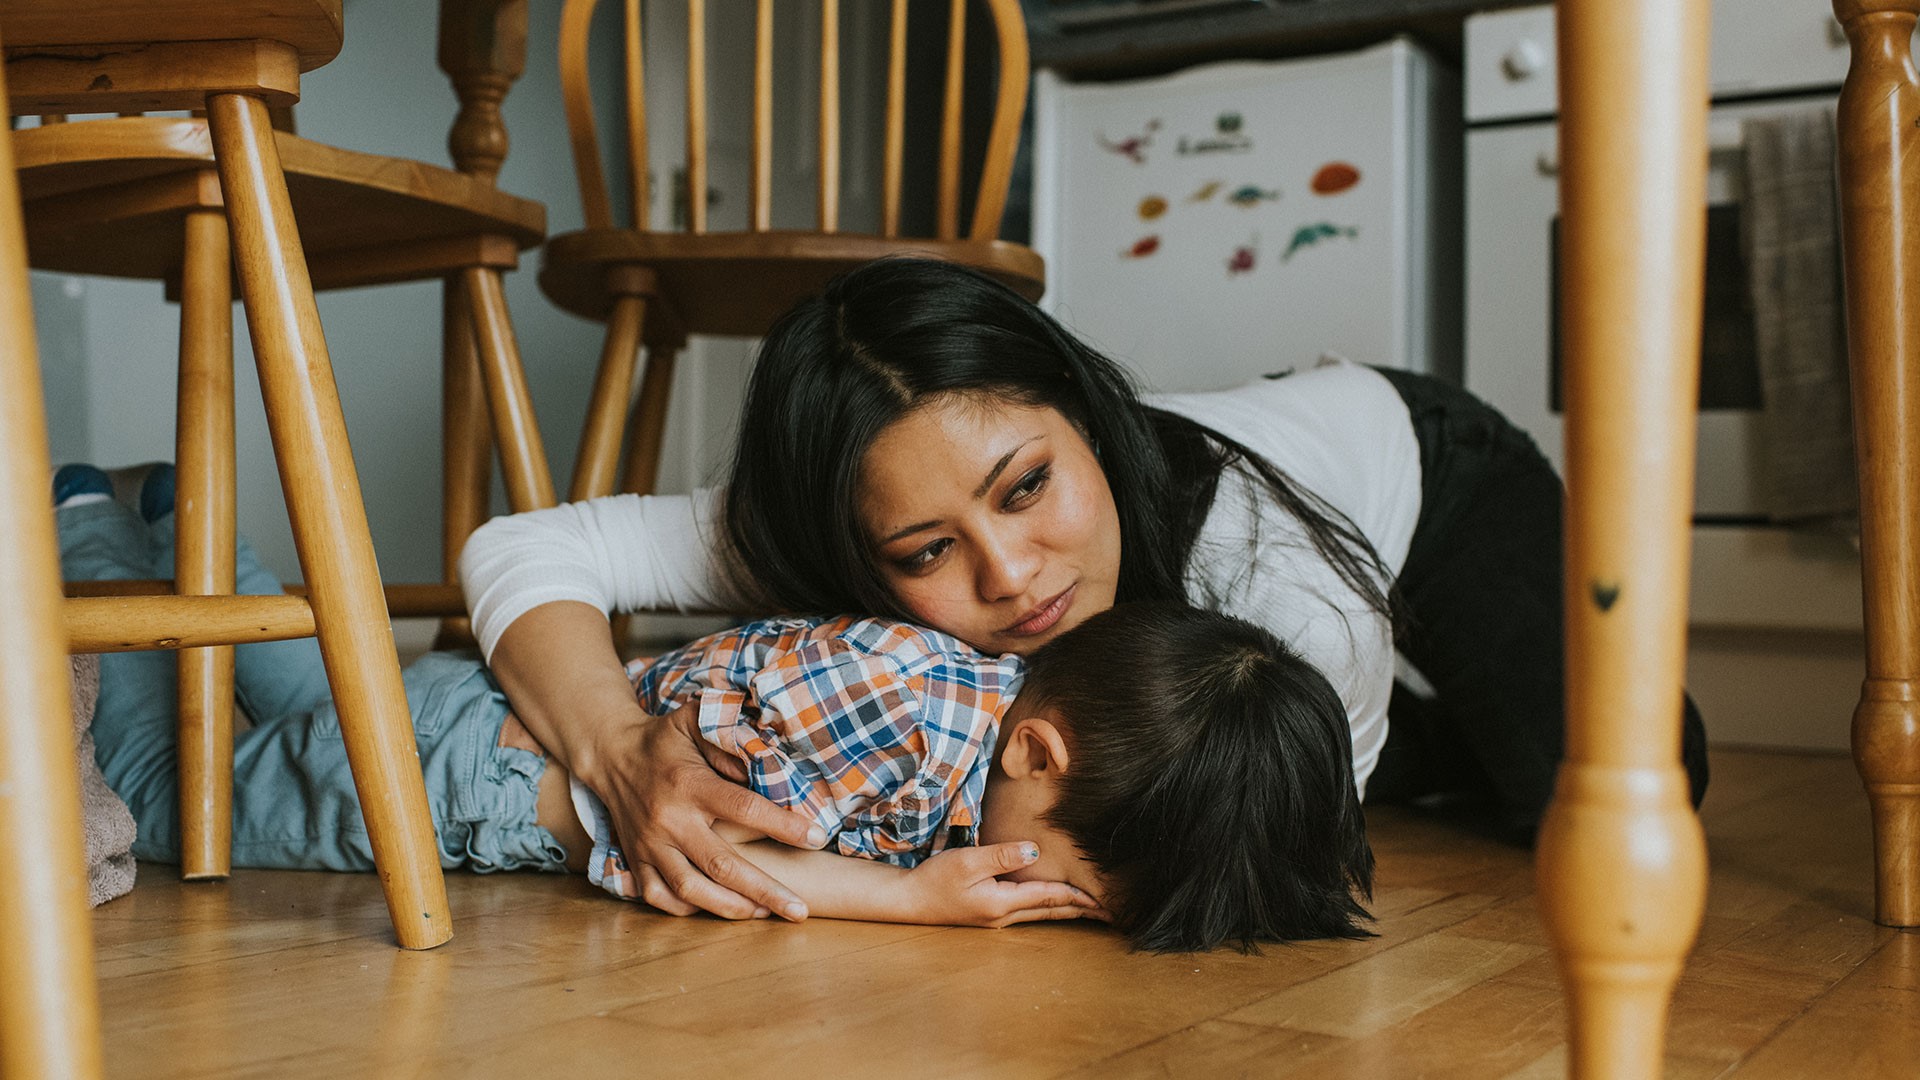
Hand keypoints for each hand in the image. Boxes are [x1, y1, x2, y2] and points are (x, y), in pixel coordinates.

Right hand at [589, 702, 827, 921]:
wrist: (610, 755)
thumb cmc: (665, 739)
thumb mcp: (696, 721)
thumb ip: (730, 738)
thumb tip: (766, 765)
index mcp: (690, 784)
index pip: (743, 808)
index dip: (783, 826)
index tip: (817, 838)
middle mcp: (669, 820)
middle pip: (722, 864)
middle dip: (765, 890)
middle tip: (799, 910)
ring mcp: (649, 845)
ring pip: (691, 889)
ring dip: (731, 907)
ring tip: (767, 914)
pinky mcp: (635, 861)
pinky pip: (660, 897)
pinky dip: (690, 909)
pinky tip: (720, 909)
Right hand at [902, 842, 1107, 927]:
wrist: (910, 900)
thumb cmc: (936, 879)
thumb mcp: (967, 861)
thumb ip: (1001, 856)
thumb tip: (1034, 851)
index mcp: (1003, 902)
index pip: (1050, 897)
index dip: (1079, 896)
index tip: (1105, 899)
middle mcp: (1006, 915)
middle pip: (1053, 910)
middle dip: (1083, 910)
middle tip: (1111, 912)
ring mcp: (999, 917)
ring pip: (1044, 912)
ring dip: (1069, 910)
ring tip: (1092, 909)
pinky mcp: (992, 912)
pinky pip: (1030, 910)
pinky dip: (1050, 906)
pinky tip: (1055, 903)